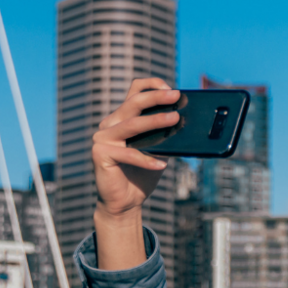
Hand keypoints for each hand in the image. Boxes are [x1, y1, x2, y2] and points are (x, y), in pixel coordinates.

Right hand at [92, 78, 178, 268]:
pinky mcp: (100, 154)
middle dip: (156, 97)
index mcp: (123, 118)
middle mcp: (110, 124)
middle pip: (133, 103)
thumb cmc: (142, 173)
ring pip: (132, 125)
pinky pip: (128, 154)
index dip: (152, 86)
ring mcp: (102, 138)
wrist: (125, 201)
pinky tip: (162, 165)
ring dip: (155, 121)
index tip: (172, 89)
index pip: (135, 91)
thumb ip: (165, 134)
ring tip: (174, 120)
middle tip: (176, 96)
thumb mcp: (159, 150)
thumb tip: (187, 121)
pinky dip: (147, 160)